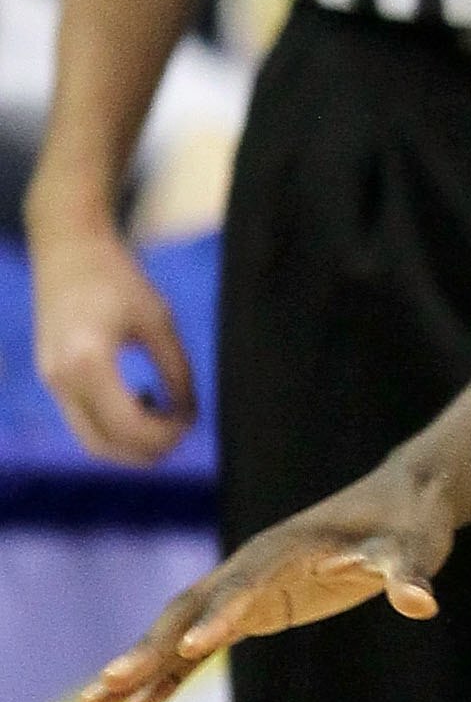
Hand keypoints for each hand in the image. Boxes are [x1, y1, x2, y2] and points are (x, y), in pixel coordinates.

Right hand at [31, 217, 198, 466]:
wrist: (68, 249)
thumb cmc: (117, 277)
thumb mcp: (157, 321)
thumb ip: (176, 371)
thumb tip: (189, 414)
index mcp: (88, 361)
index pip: (127, 426)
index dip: (164, 435)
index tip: (189, 422)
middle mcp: (61, 378)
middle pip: (104, 447)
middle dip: (146, 451)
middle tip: (180, 432)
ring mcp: (50, 381)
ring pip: (90, 440)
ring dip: (129, 443)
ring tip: (162, 418)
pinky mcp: (50, 378)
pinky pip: (81, 421)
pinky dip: (112, 426)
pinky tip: (140, 401)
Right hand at [86, 468, 455, 701]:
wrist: (403, 505)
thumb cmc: (410, 525)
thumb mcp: (415, 548)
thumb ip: (409, 574)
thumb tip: (421, 602)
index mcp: (288, 547)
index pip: (247, 582)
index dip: (221, 613)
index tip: (192, 648)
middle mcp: (255, 564)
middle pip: (193, 606)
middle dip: (152, 645)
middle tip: (110, 684)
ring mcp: (249, 586)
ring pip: (183, 625)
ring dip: (143, 661)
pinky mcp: (255, 607)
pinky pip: (203, 642)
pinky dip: (173, 672)